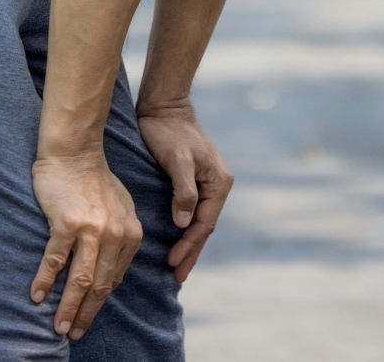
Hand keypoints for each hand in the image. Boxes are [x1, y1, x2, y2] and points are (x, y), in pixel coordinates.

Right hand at [29, 151, 142, 339]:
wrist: (74, 152)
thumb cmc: (95, 180)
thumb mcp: (121, 209)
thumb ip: (121, 238)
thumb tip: (112, 273)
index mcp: (130, 233)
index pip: (115, 278)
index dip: (100, 301)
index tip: (88, 317)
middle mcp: (115, 235)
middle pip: (99, 285)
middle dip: (86, 314)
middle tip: (74, 333)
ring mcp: (91, 230)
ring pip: (79, 279)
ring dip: (68, 307)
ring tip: (59, 326)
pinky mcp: (66, 223)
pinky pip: (55, 260)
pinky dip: (45, 280)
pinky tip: (37, 296)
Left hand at [137, 104, 233, 282]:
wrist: (164, 108)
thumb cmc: (169, 131)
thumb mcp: (177, 159)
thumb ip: (183, 191)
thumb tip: (184, 223)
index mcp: (219, 182)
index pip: (204, 224)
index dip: (189, 246)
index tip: (172, 263)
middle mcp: (217, 185)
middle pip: (204, 227)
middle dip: (191, 252)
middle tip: (176, 276)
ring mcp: (207, 184)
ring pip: (198, 221)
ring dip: (188, 243)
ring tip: (176, 266)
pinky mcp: (193, 182)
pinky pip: (191, 212)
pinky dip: (184, 229)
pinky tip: (175, 239)